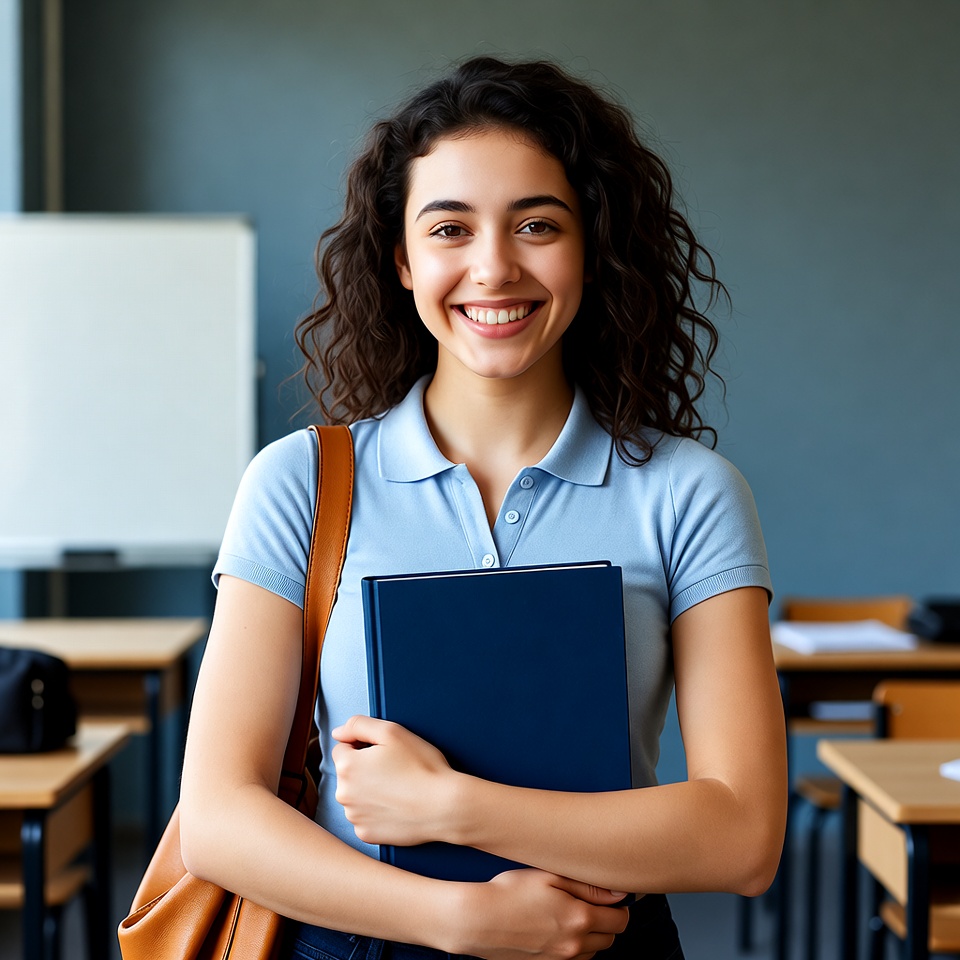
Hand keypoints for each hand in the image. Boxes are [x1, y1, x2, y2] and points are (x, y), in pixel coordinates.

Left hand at [332, 715, 456, 845]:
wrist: (444, 806)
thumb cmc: (421, 767)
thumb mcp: (392, 732)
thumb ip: (358, 725)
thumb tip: (338, 733)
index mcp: (347, 766)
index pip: (342, 749)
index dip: (363, 746)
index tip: (384, 753)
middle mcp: (344, 794)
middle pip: (347, 774)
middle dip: (365, 769)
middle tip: (394, 770)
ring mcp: (354, 817)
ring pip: (356, 796)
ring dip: (369, 791)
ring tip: (397, 788)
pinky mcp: (366, 834)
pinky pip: (365, 817)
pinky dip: (376, 812)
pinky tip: (396, 806)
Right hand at [454, 869, 629, 959]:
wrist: (479, 920)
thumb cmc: (510, 892)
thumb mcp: (549, 877)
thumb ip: (587, 886)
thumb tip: (618, 893)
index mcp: (580, 918)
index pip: (620, 919)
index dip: (620, 905)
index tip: (610, 894)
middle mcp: (574, 942)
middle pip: (610, 937)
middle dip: (608, 920)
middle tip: (592, 900)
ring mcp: (561, 956)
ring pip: (594, 950)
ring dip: (593, 934)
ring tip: (574, 911)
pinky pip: (575, 957)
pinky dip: (576, 943)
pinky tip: (559, 925)